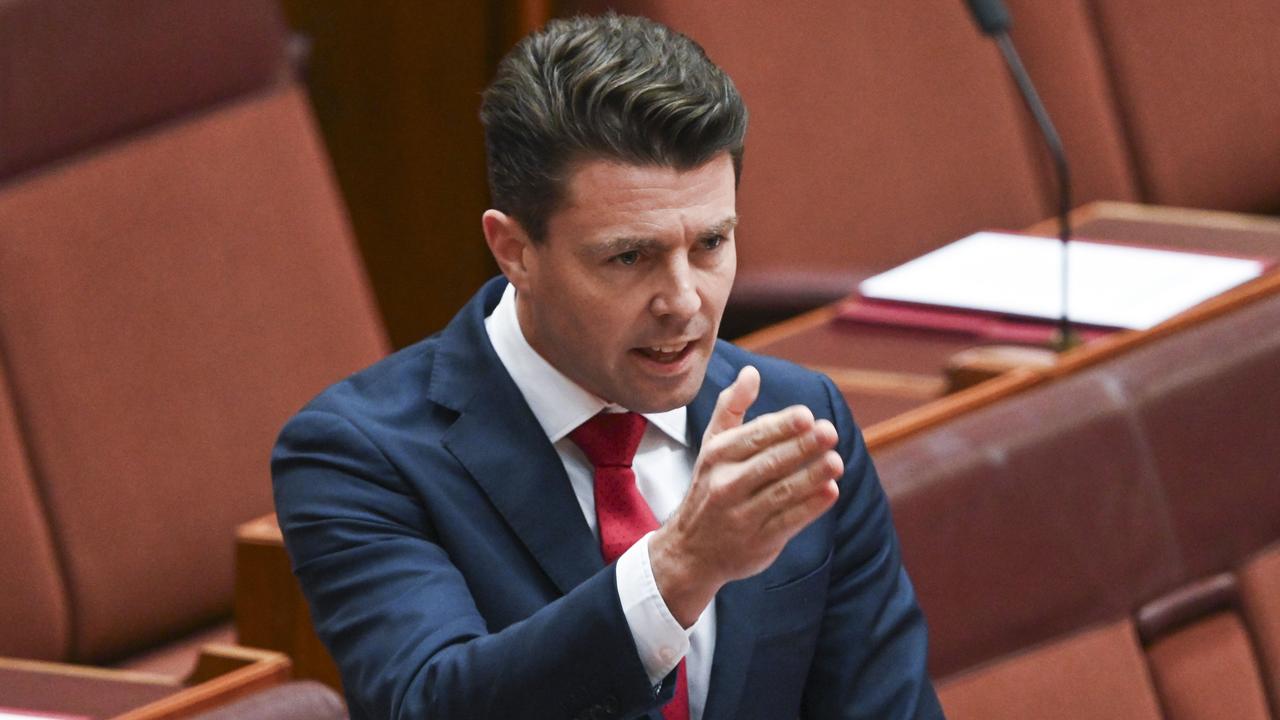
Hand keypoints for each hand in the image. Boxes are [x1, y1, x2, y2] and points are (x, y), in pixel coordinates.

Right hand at [649, 366, 841, 626]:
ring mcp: (742, 516)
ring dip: (811, 476)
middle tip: (829, 431)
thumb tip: (751, 372)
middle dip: (801, 447)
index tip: (806, 415)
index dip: (780, 426)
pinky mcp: (760, 541)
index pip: (753, 437)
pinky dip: (810, 507)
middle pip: (769, 463)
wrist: (691, 551)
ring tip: (836, 461)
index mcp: (717, 456)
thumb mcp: (713, 446)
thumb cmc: (710, 487)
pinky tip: (830, 491)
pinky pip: (788, 522)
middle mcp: (727, 485)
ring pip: (781, 492)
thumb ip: (732, 407)